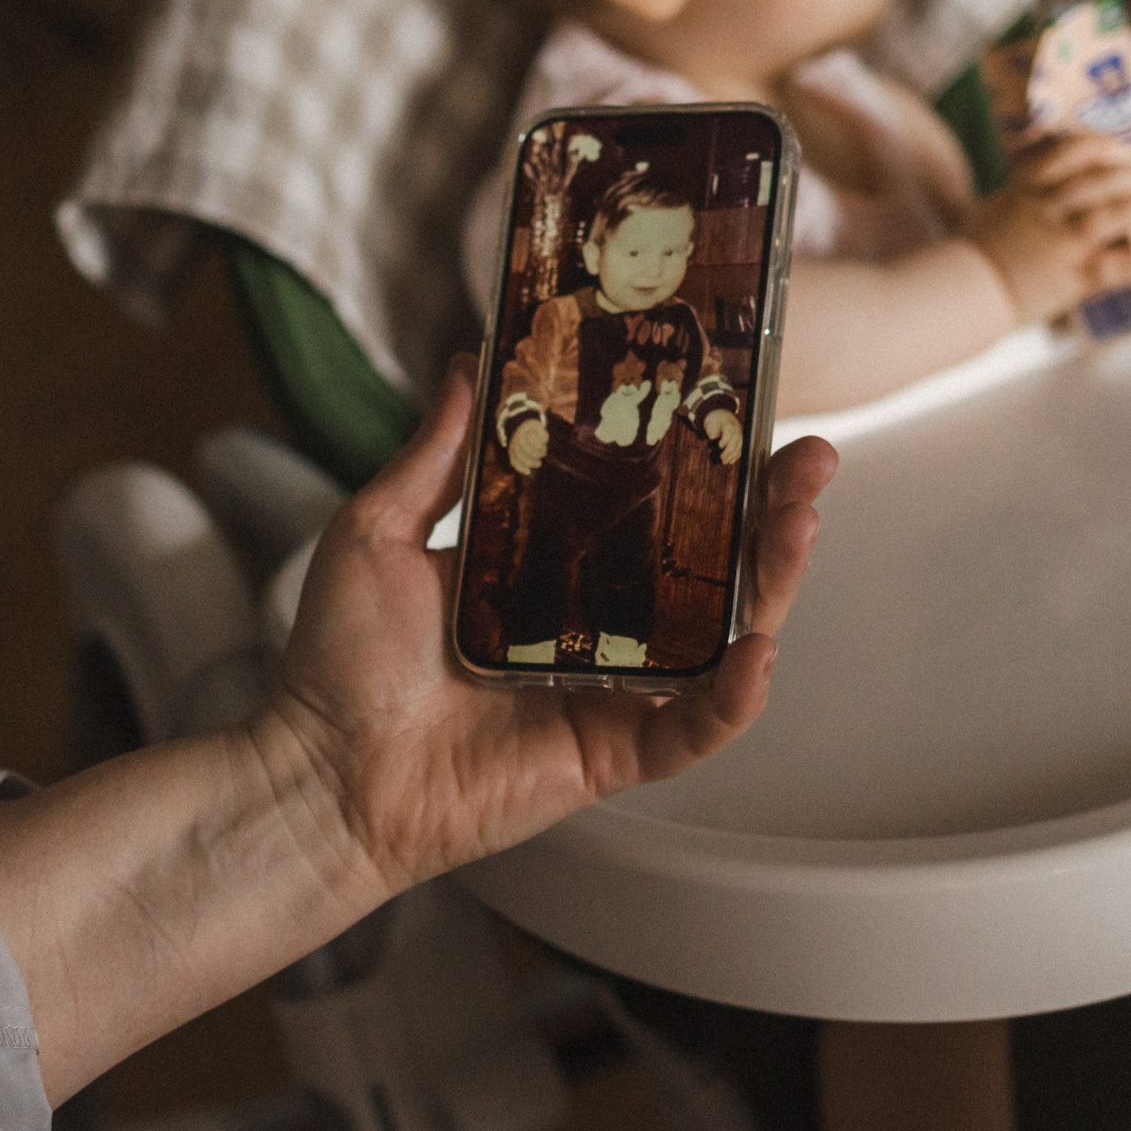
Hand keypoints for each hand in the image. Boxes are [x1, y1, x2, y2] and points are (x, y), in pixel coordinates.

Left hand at [255, 361, 836, 898]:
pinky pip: (692, 728)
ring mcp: (611, 690)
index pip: (651, 504)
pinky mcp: (610, 753)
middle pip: (710, 564)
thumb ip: (438, 453)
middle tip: (811, 457)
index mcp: (551, 568)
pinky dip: (734, 697)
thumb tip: (472, 359)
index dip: (705, 460)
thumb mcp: (380, 529)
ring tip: (801, 525)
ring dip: (774, 584)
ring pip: (723, 637)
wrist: (318, 770)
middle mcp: (596, 626)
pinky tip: (757, 650)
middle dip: (770, 512)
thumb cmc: (340, 660)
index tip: (744, 404)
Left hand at [703, 407, 743, 464]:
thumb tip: (712, 437)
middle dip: (729, 450)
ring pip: (739, 445)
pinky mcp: (741, 439)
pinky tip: (730, 461)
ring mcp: (740, 434)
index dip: (726, 439)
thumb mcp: (710, 422)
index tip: (720, 446)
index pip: (729, 431)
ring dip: (732, 455)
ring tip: (724, 462)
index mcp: (728, 423)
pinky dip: (736, 455)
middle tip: (722, 458)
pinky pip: (741, 448)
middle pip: (736, 440)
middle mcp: (736, 429)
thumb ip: (710, 429)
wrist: (724, 416)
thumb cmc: (715, 420)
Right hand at [966, 131, 1130, 323]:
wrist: (964, 293)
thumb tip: (1040, 184)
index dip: (1099, 146)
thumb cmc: (974, 255)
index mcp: (1026, 189)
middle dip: (1130, 178)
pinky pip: (1120, 265)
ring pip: (1117, 214)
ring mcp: (1062, 241)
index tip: (1114, 148)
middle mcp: (1047, 209)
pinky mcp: (1073, 275)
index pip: (1069, 152)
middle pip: (1103, 180)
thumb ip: (1020, 194)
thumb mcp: (994, 208)